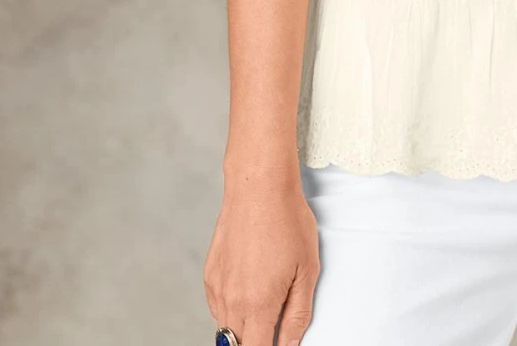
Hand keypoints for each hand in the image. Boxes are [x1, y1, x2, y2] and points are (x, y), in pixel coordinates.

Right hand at [205, 167, 319, 345]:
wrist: (259, 187)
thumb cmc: (288, 222)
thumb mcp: (306, 270)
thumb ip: (297, 314)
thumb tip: (290, 344)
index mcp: (258, 305)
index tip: (279, 343)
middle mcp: (232, 301)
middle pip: (237, 345)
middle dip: (255, 341)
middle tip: (274, 324)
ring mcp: (217, 288)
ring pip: (225, 327)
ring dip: (243, 325)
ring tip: (265, 298)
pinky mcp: (209, 274)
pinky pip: (218, 306)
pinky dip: (232, 307)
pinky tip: (250, 284)